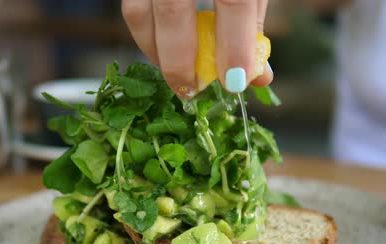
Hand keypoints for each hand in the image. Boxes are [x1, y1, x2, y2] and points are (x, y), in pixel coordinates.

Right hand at [122, 0, 272, 97]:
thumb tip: (256, 76)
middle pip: (174, 10)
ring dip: (154, 51)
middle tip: (191, 92)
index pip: (233, 0)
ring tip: (175, 73)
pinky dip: (145, 32)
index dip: (235, 44)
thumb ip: (251, 23)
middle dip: (181, 61)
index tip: (236, 82)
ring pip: (137, 10)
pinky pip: (130, 3)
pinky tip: (162, 46)